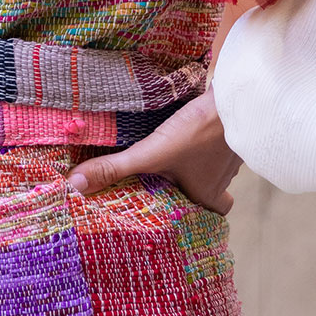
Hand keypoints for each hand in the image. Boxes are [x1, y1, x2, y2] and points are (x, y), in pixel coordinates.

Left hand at [66, 88, 241, 215]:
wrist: (239, 99)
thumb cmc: (200, 134)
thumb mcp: (152, 154)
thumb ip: (115, 168)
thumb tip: (76, 186)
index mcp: (208, 195)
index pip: (213, 215)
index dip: (201, 216)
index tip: (183, 213)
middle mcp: (224, 179)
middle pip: (214, 192)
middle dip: (196, 188)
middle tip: (175, 184)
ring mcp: (232, 154)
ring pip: (216, 166)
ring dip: (200, 162)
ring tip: (174, 157)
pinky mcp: (233, 130)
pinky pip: (220, 141)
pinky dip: (207, 138)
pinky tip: (191, 128)